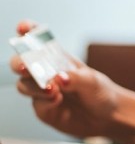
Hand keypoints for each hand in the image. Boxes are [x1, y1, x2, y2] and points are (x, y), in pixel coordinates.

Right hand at [9, 20, 121, 138]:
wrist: (107, 116)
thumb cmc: (100, 92)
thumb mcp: (92, 81)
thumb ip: (75, 78)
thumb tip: (59, 78)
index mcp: (58, 58)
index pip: (38, 41)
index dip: (28, 31)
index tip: (23, 27)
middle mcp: (46, 72)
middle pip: (20, 63)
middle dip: (19, 63)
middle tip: (26, 68)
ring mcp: (41, 90)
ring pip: (23, 84)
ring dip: (34, 86)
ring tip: (54, 90)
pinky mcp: (42, 108)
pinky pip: (35, 103)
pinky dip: (45, 101)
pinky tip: (58, 100)